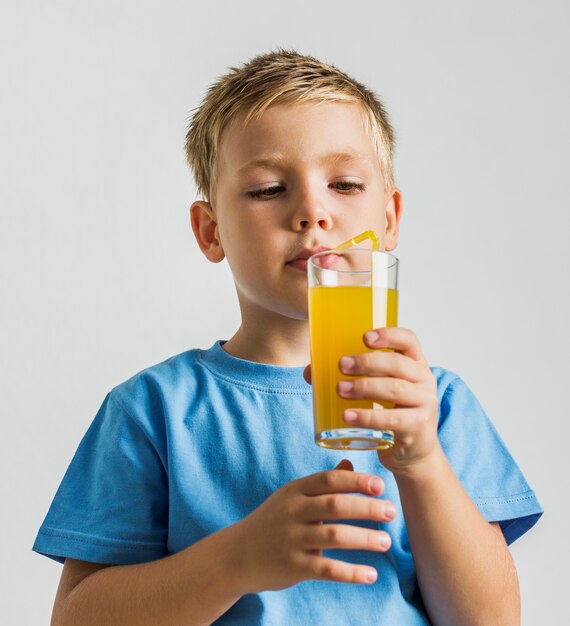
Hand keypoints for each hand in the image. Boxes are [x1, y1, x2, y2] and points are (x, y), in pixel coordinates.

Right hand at [231, 460, 395, 592]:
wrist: (236, 554)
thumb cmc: (272, 521)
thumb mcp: (292, 496)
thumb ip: (322, 483)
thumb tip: (350, 464)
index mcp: (295, 491)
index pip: (328, 480)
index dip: (356, 481)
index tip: (380, 485)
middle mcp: (293, 512)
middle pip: (335, 505)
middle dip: (366, 508)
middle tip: (392, 511)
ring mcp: (292, 539)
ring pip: (334, 536)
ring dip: (364, 539)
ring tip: (386, 542)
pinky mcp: (293, 567)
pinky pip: (327, 570)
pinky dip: (351, 573)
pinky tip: (371, 574)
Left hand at [304, 328, 439, 474]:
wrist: (413, 452)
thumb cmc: (391, 412)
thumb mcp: (378, 390)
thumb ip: (350, 377)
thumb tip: (311, 371)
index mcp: (416, 363)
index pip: (408, 340)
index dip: (388, 335)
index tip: (364, 337)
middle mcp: (424, 380)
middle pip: (397, 364)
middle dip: (367, 362)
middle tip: (342, 365)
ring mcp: (424, 404)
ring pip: (394, 389)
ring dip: (364, 387)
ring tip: (340, 389)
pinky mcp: (417, 427)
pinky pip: (391, 419)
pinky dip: (367, 416)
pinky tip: (348, 416)